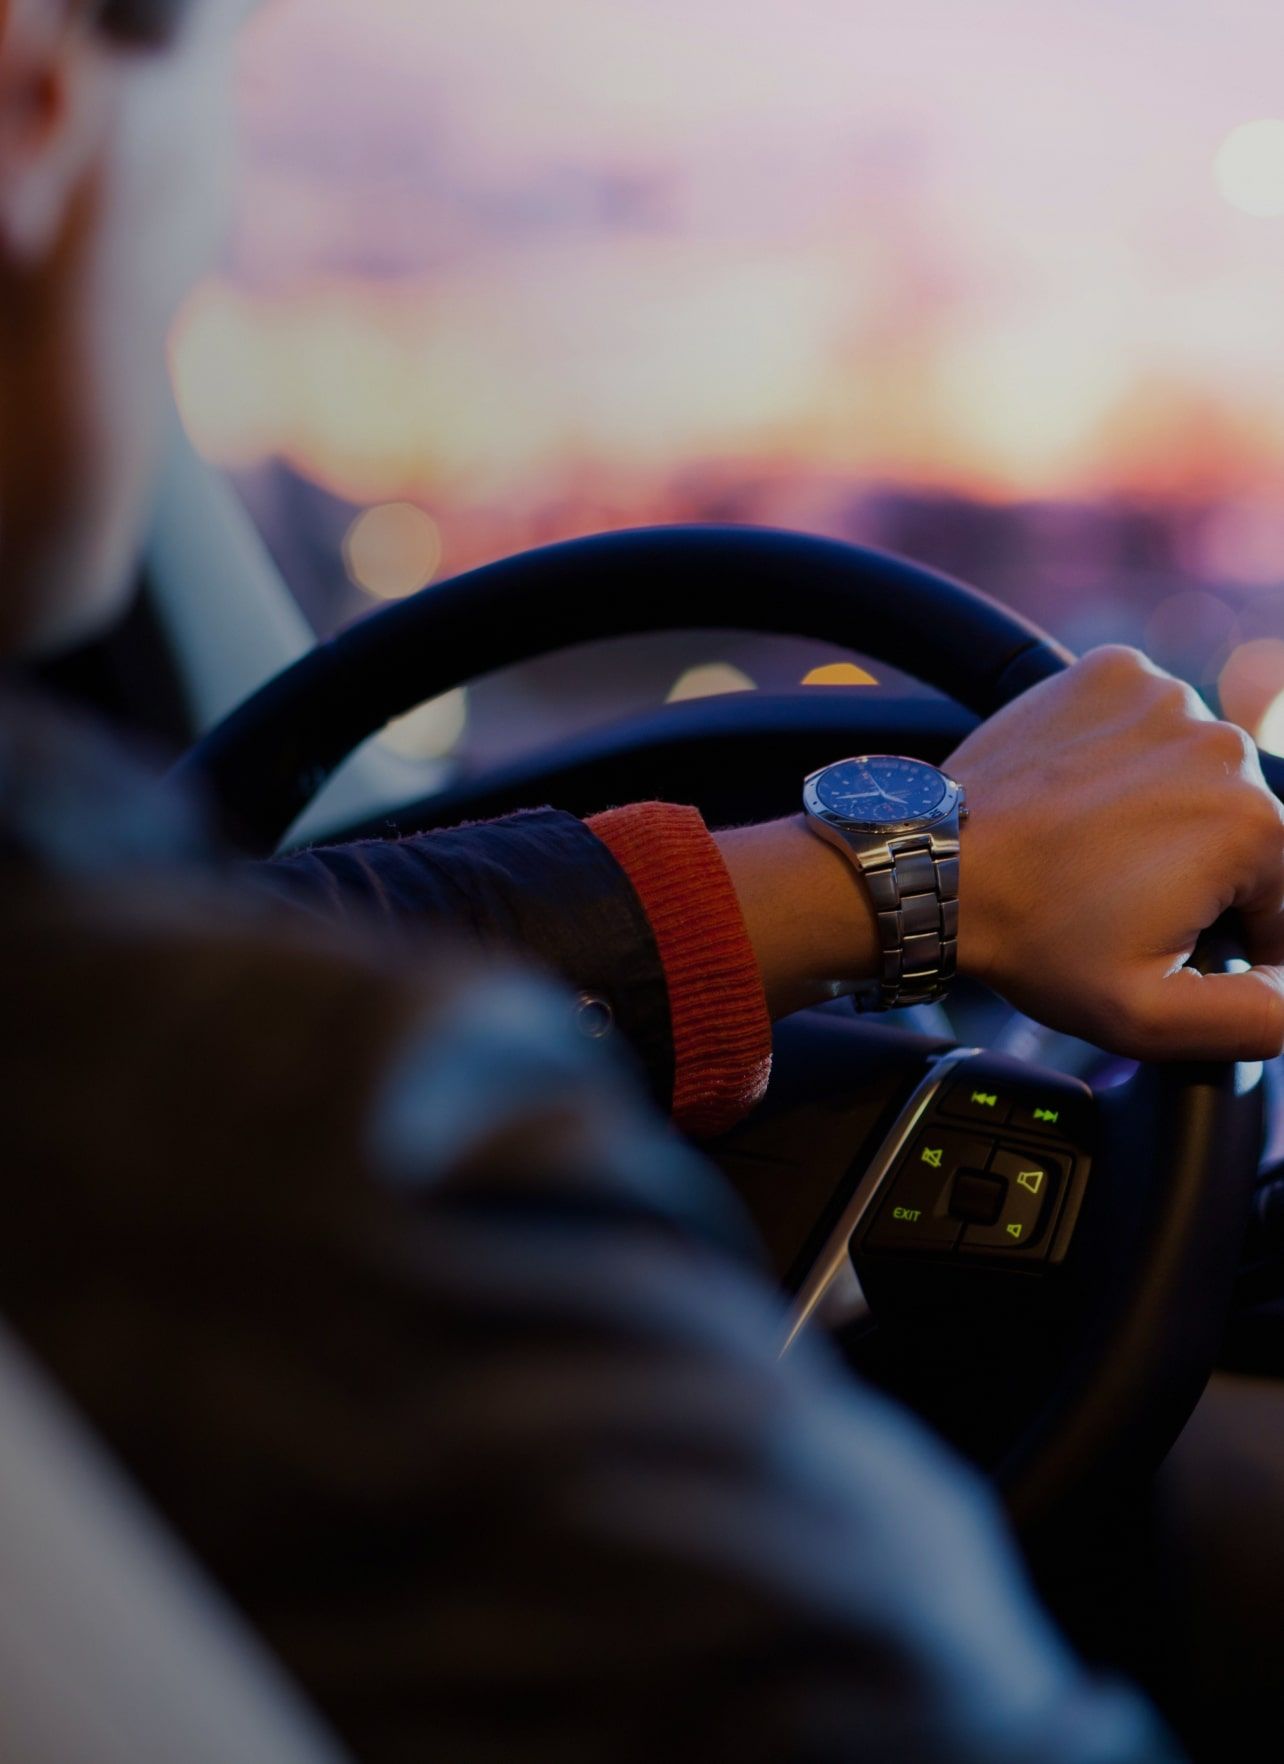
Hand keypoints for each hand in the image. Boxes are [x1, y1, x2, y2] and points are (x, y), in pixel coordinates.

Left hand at [948, 646, 1283, 1060]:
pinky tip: (1082, 798)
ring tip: (1095, 852)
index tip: (1166, 947)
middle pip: (1242, 829)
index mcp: (1255, 825)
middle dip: (1198, 874)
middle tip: (1117, 902)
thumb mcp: (1149, 1015)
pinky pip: (1148, 722)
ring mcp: (1165, 697)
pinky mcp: (1113, 673)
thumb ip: (1253, 1020)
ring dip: (1165, 813)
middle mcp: (1223, 744)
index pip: (1280, 900)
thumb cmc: (1033, 937)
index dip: (1232, 941)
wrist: (936, 866)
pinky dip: (1127, 756)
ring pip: (1196, 773)